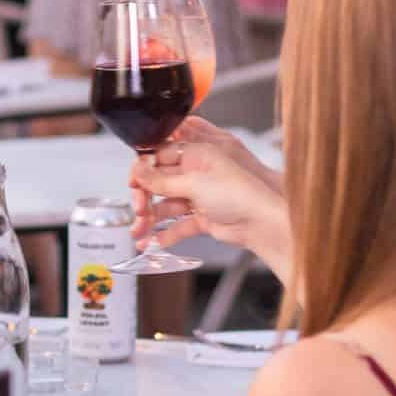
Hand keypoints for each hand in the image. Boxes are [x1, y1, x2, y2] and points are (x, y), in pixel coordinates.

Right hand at [126, 119, 292, 281]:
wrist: (263, 221)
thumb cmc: (240, 192)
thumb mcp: (194, 181)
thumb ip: (162, 180)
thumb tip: (139, 171)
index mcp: (197, 154)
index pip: (160, 157)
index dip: (143, 170)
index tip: (132, 183)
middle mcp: (198, 172)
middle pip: (161, 182)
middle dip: (146, 197)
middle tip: (138, 210)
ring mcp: (201, 195)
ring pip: (168, 205)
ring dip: (151, 219)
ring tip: (139, 232)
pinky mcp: (204, 217)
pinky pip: (179, 224)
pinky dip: (165, 234)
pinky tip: (153, 242)